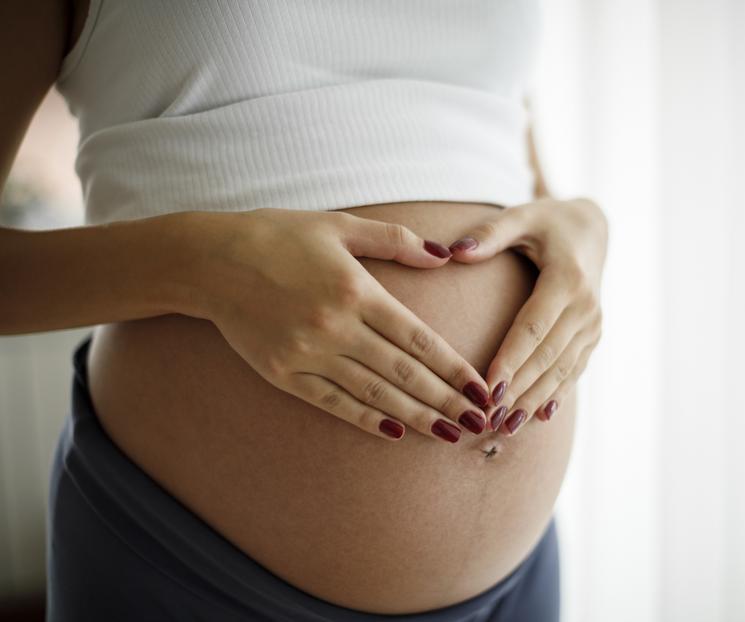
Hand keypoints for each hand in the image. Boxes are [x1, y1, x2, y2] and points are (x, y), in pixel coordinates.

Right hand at [196, 208, 490, 442]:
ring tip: (448, 434)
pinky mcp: (284, 373)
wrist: (209, 261)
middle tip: (479, 424)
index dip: (454, 369)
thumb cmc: (278, 236)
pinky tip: (394, 432)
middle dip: (446, 401)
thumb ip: (395, 241)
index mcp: (356, 290)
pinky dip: (365, 419)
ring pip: (374, 394)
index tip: (482, 390)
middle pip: (403, 373)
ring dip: (415, 417)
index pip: (418, 340)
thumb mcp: (339, 227)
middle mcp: (336, 327)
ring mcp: (308, 354)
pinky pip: (332, 403)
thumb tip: (443, 256)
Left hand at [447, 197, 606, 435]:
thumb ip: (489, 234)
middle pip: (547, 357)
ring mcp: (593, 326)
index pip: (533, 328)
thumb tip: (453, 251)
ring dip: (533, 401)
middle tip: (487, 418)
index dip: (510, 360)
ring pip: (561, 371)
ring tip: (505, 427)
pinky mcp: (592, 338)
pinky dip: (554, 396)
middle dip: (518, 391)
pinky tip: (536, 419)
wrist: (592, 231)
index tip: (486, 387)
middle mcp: (586, 308)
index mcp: (567, 280)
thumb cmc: (547, 223)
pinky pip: (573, 372)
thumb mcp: (521, 217)